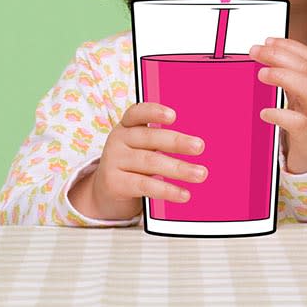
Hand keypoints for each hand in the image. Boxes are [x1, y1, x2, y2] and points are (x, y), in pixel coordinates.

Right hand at [67, 102, 206, 219]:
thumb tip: (196, 145)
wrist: (107, 188)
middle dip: (177, 142)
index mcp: (127, 125)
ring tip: (200, 173)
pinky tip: (183, 194)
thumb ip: (162, 141)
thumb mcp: (143, 146)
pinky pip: (144, 185)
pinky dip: (167, 190)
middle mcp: (118, 140)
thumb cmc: (134, 162)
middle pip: (149, 138)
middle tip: (199, 146)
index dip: (154, 112)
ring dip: (179, 169)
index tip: (173, 115)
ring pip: (150, 163)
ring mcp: (114, 161)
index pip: (137, 113)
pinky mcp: (114, 183)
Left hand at [249, 37, 306, 174]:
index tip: (267, 41)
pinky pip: (300, 125)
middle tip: (256, 53)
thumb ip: (288, 81)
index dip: (289, 46)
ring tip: (262, 75)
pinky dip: (281, 115)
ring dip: (285, 77)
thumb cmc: (305, 128)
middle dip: (281, 56)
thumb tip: (264, 58)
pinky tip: (265, 113)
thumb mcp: (300, 101)